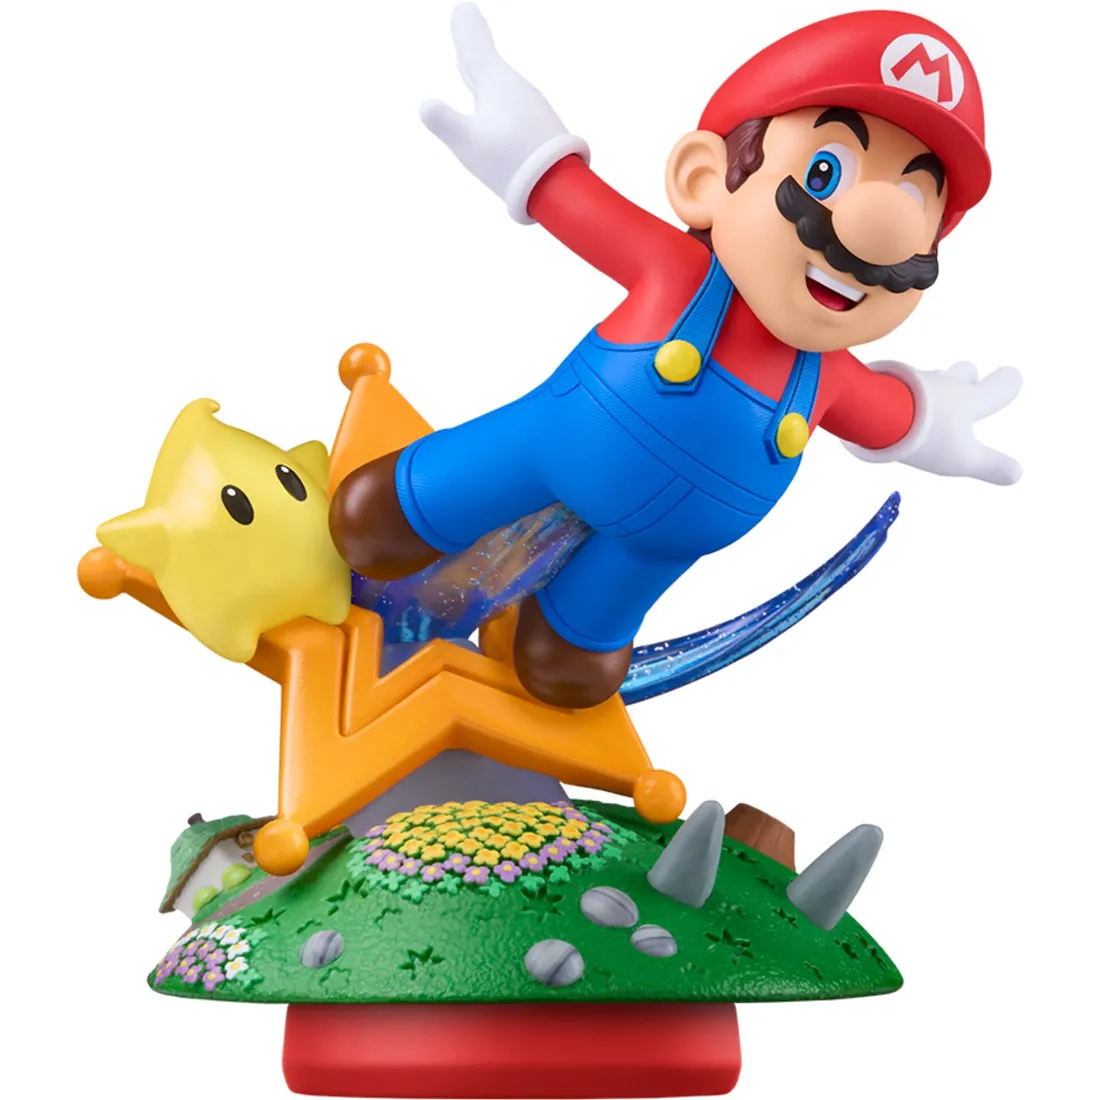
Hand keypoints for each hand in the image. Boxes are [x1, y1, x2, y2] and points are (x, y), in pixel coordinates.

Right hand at [420, 3, 588, 222]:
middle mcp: (515, 89)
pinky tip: (494, 111)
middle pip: (486, 64)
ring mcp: (530, 109)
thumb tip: (425, 105)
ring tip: (469, 69)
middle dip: (472, 48)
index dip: (465, 29)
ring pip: (497, 86)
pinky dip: (495, 99)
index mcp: (496, 83)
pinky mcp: (538, 130)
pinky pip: (509, 106)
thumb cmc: (511, 162)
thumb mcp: (469, 143)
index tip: (463, 7)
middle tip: (465, 23)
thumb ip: (444, 122)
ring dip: (482, 76)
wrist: (559, 186)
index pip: (474, 47)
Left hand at [845, 360, 1022, 484]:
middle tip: (969, 382)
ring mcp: (915, 381)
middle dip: (969, 376)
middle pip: (964, 372)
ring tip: (926, 400)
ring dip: (933, 384)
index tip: (1010, 377)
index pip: (1001, 386)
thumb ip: (990, 466)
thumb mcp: (963, 459)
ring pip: (930, 376)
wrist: (877, 412)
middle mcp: (945, 385)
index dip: (1008, 382)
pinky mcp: (887, 382)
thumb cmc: (926, 436)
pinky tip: (892, 404)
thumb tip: (1016, 475)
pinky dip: (900, 392)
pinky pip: (897, 383)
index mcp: (970, 401)